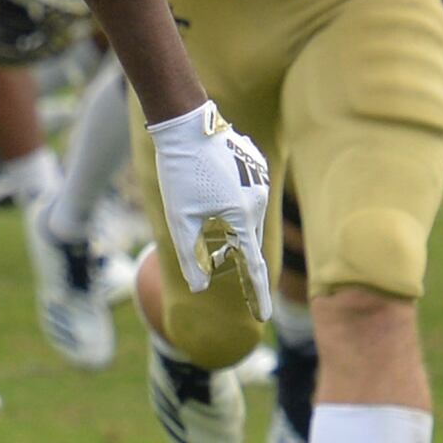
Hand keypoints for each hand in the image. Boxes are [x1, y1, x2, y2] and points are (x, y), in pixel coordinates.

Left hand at [146, 100, 272, 307]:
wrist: (186, 124)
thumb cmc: (179, 173)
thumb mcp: (179, 220)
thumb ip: (190, 256)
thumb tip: (199, 288)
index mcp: (242, 217)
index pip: (252, 266)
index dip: (256, 294)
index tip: (263, 318)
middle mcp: (259, 200)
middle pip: (247, 237)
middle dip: (230, 245)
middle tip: (204, 231)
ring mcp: (261, 180)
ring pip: (247, 214)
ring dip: (229, 218)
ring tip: (201, 196)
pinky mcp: (257, 165)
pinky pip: (247, 191)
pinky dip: (232, 196)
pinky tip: (210, 176)